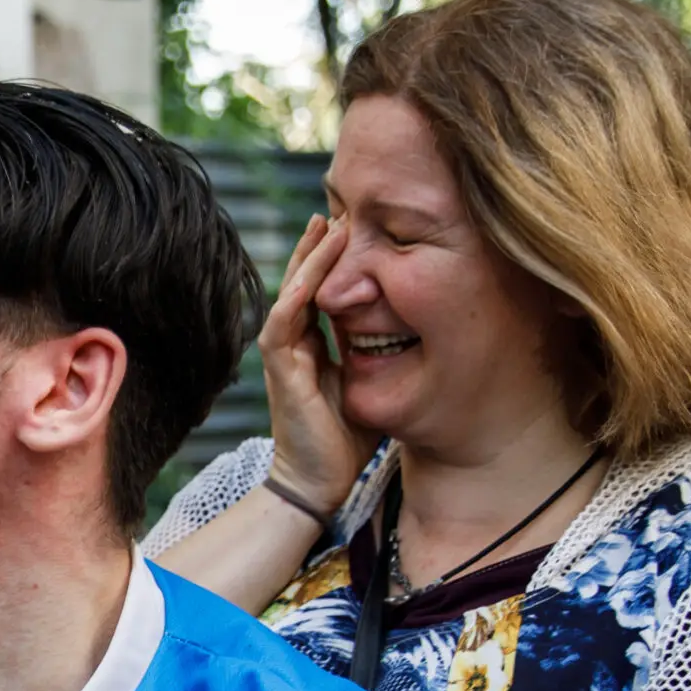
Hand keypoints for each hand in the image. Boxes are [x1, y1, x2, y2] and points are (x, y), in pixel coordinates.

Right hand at [260, 213, 377, 509]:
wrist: (318, 483)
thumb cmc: (345, 443)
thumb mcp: (370, 384)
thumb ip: (377, 354)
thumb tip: (410, 327)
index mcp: (312, 346)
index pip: (322, 290)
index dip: (337, 259)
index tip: (360, 227)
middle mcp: (294, 344)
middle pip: (304, 281)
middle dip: (321, 245)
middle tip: (344, 207)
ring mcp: (283, 354)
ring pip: (293, 290)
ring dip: (311, 256)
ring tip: (331, 221)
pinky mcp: (280, 368)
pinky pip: (286, 317)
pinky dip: (302, 288)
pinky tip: (318, 263)